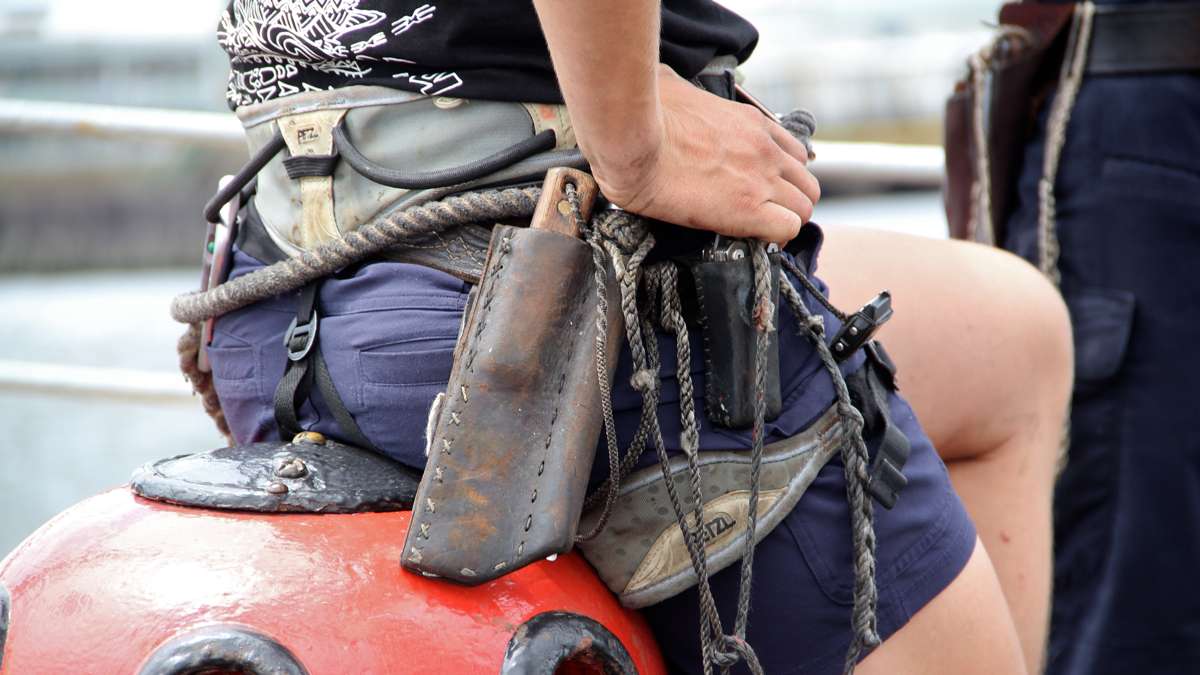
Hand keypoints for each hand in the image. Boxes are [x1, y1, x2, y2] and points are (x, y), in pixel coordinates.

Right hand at [587, 65, 819, 243]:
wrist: (632, 142)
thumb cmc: (643, 115)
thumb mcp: (672, 85)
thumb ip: (682, 89)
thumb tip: (666, 85)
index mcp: (751, 122)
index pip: (793, 152)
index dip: (783, 175)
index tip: (764, 187)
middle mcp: (764, 150)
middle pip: (806, 183)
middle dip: (790, 200)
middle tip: (765, 212)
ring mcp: (760, 179)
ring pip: (803, 208)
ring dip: (786, 219)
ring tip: (760, 228)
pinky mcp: (747, 209)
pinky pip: (787, 229)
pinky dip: (776, 236)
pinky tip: (755, 237)